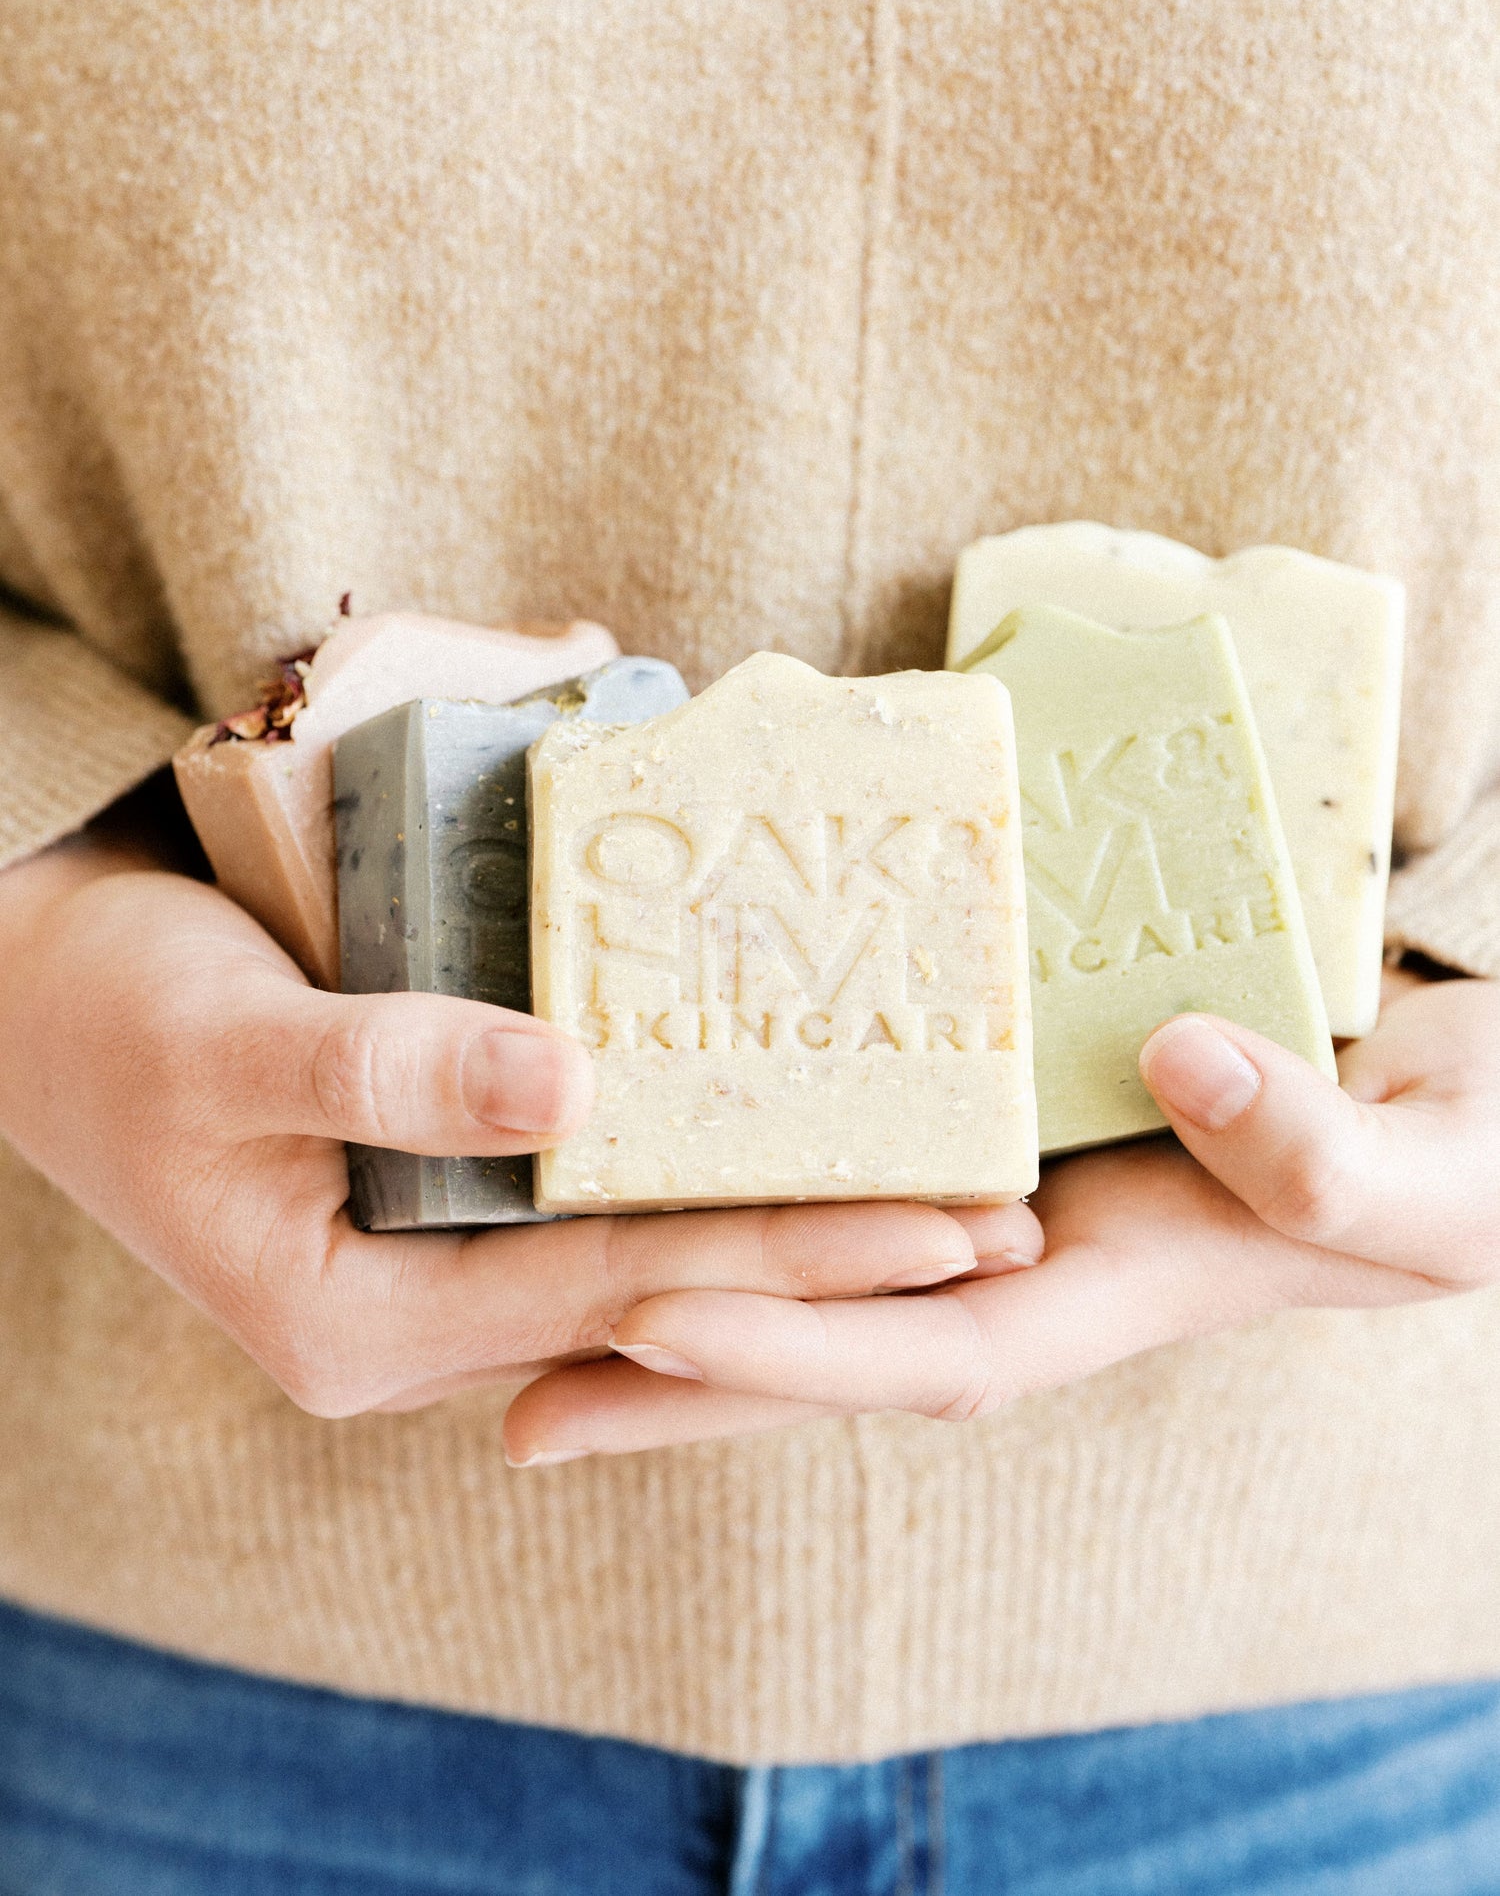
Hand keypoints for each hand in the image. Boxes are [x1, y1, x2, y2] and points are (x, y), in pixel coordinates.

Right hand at [0, 814, 1030, 1420]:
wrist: (31, 997)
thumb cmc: (111, 1013)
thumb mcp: (226, 1041)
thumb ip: (389, 1066)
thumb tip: (576, 1092)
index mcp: (357, 1321)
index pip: (619, 1290)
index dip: (787, 1255)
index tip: (948, 1226)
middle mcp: (411, 1316)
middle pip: (657, 1283)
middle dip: (831, 1257)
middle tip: (1008, 1223)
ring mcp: (430, 1260)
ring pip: (637, 1244)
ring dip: (782, 1211)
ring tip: (945, 1186)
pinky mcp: (441, 1197)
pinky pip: (593, 1195)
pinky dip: (694, 1160)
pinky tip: (789, 1123)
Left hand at [505, 971, 1499, 1462]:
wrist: (1469, 1090)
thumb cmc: (1473, 1145)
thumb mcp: (1438, 1172)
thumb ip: (1326, 1155)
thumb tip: (1185, 1067)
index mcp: (1122, 1289)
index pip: (936, 1349)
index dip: (798, 1349)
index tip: (645, 1323)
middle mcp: (1044, 1256)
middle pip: (843, 1338)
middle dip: (688, 1381)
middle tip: (505, 1403)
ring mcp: (1019, 1192)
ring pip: (837, 1256)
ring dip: (699, 1280)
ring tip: (537, 1301)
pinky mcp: (1013, 1113)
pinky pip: (872, 1157)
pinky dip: (775, 1170)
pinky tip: (681, 1146)